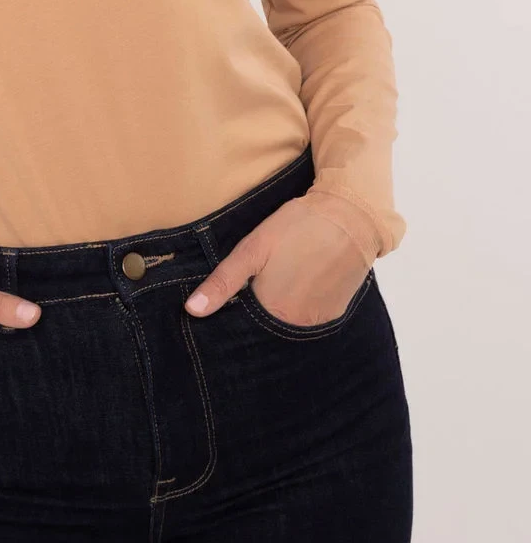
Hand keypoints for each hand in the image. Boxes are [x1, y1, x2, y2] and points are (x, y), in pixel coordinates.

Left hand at [183, 196, 371, 323]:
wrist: (351, 215)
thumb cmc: (297, 228)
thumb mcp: (253, 249)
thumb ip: (223, 282)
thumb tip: (192, 310)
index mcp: (274, 313)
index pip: (244, 327)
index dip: (234, 313)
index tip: (232, 296)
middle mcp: (298, 325)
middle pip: (268, 326)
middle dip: (257, 311)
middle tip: (261, 280)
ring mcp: (320, 321)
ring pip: (289, 322)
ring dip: (280, 308)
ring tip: (281, 279)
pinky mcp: (336, 311)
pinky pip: (310, 317)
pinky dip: (301, 305)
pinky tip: (299, 282)